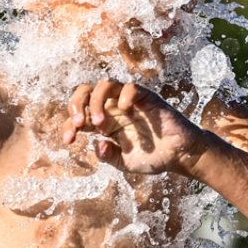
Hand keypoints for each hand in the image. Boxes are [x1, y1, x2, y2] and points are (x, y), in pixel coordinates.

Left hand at [60, 80, 209, 174]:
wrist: (180, 156)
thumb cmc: (153, 157)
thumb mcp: (125, 163)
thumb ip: (109, 156)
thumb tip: (97, 144)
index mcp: (104, 123)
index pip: (78, 116)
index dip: (68, 126)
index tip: (69, 141)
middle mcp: (113, 109)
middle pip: (85, 91)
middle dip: (75, 104)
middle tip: (78, 123)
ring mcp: (129, 101)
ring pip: (105, 84)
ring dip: (96, 101)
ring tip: (100, 123)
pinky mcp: (147, 98)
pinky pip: (131, 87)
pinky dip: (124, 97)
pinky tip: (126, 112)